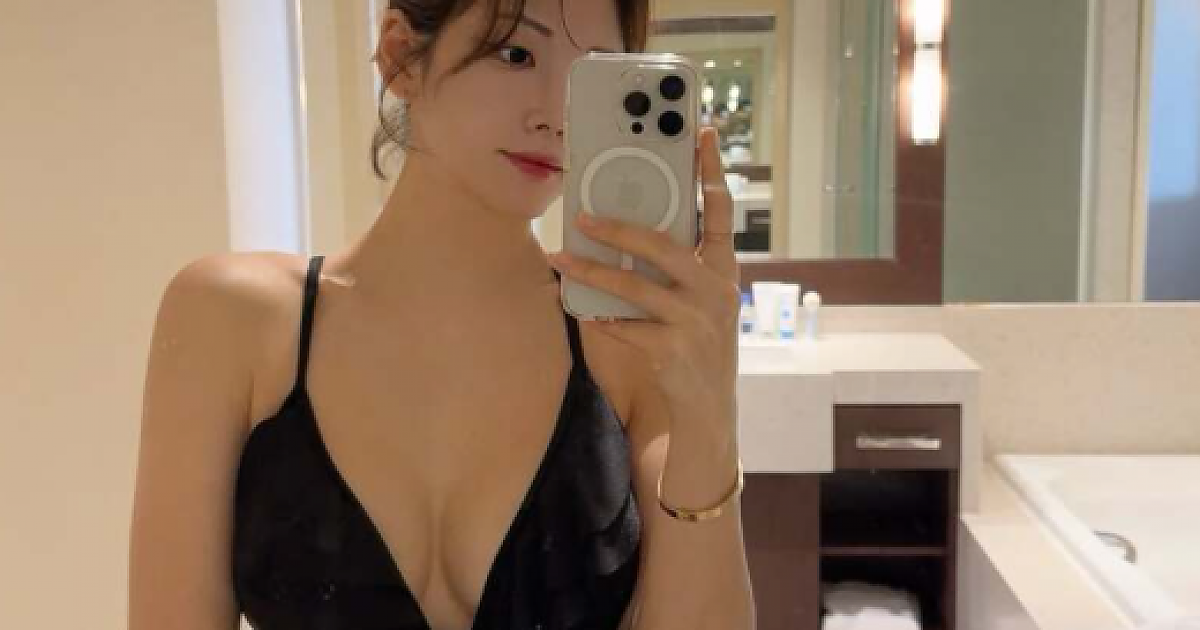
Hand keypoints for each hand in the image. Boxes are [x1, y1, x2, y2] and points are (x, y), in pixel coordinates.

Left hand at [547, 125, 739, 414]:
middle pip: (664, 247)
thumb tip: (629, 228)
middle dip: (620, 229)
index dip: (712, 172)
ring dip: (593, 273)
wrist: (708, 411)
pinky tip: (583, 311)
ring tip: (561, 259)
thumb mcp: (702, 302)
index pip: (722, 213)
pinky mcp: (674, 352)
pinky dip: (602, 319)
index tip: (701, 134)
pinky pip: (627, 328)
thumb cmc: (696, 344)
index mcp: (725, 272)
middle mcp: (716, 292)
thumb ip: (679, 268)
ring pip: (636, 288)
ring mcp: (697, 323)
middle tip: (583, 216)